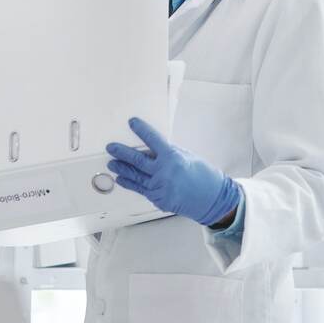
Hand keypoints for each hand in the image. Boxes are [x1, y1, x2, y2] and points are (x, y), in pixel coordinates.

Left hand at [106, 118, 240, 227]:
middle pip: (137, 160)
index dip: (141, 130)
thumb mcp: (187, 157)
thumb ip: (169, 153)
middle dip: (122, 153)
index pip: (152, 140)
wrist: (212, 199)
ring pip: (135, 176)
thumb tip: (153, 148)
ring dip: (122, 169)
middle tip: (111, 147)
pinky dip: (129, 183)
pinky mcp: (158, 199)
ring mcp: (159, 187)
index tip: (132, 123)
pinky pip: (140, 189)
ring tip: (111, 163)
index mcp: (172, 158)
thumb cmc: (203, 177)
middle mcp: (164, 173)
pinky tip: (121, 179)